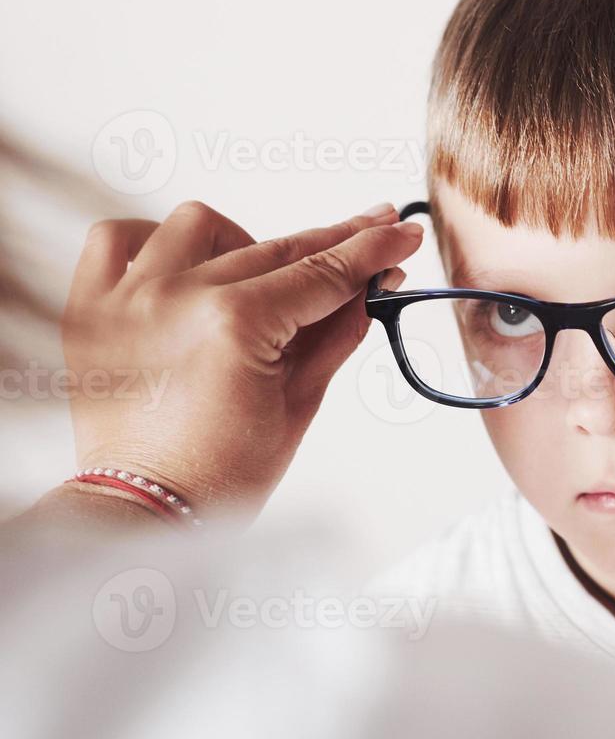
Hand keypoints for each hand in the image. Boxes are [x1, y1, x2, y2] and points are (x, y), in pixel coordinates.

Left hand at [61, 201, 422, 526]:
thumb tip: (370, 286)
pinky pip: (117, 238)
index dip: (371, 251)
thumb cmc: (220, 474)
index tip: (400, 232)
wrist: (146, 511)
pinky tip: (184, 267)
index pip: (322, 274)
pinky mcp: (90, 307)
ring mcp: (127, 298)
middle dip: (332, 241)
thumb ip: (336, 334)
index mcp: (233, 325)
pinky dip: (154, 242)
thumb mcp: (300, 404)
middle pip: (275, 247)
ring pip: (199, 227)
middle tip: (370, 232)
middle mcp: (176, 298)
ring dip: (241, 242)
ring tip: (261, 278)